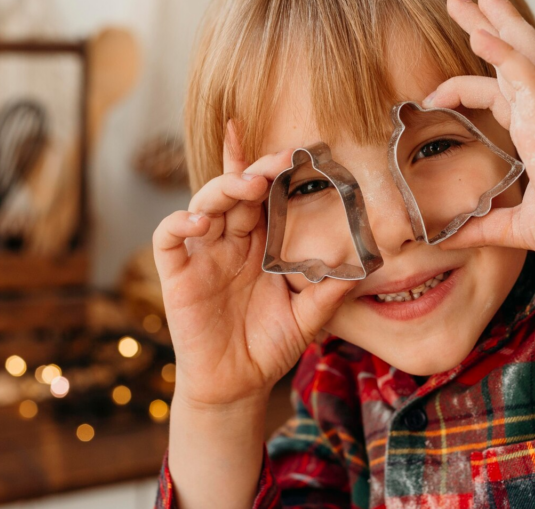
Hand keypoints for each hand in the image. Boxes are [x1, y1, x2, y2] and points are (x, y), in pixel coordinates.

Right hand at [153, 121, 355, 408]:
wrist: (237, 386)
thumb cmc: (270, 346)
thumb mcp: (308, 317)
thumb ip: (330, 291)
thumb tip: (367, 265)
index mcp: (260, 244)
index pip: (264, 195)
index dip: (272, 168)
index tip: (297, 148)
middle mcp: (230, 242)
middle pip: (237, 191)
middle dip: (256, 170)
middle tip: (281, 161)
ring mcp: (202, 256)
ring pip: (204, 204)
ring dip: (224, 188)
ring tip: (248, 184)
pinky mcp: (177, 276)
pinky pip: (168, 239)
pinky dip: (179, 223)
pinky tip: (199, 221)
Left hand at [426, 0, 534, 274]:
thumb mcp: (518, 227)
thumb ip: (481, 227)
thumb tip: (442, 237)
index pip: (502, 92)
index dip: (467, 85)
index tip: (432, 95)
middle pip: (514, 59)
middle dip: (488, 26)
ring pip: (525, 56)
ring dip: (498, 23)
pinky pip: (530, 78)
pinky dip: (506, 54)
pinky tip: (482, 35)